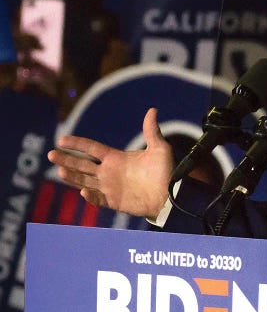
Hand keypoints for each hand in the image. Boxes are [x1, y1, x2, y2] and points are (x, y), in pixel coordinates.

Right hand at [47, 108, 173, 219]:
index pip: (91, 149)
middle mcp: (109, 172)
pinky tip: (83, 191)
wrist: (171, 195)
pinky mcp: (114, 202)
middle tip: (51, 154)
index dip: (77, 144)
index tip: (61, 139)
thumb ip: (151, 132)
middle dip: (67, 160)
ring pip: (85, 181)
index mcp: (116, 158)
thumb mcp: (159, 149)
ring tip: (60, 171)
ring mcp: (110, 188)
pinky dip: (90, 196)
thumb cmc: (166, 171)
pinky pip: (98, 199)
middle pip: (82, 165)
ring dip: (72, 177)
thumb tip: (152, 110)